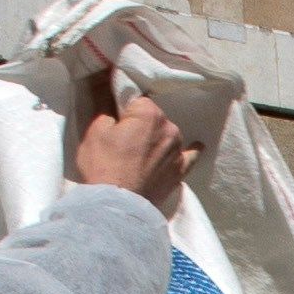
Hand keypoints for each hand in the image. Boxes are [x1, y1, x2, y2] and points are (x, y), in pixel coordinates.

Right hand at [71, 87, 196, 205]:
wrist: (116, 205)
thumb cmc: (103, 166)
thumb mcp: (96, 130)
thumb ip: (106, 105)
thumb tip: (107, 88)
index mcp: (149, 113)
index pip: (136, 102)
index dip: (124, 113)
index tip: (115, 124)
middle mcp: (170, 128)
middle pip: (153, 118)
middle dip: (140, 127)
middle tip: (123, 145)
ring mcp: (178, 150)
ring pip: (166, 135)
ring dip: (156, 140)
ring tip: (139, 157)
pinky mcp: (180, 170)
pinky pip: (190, 156)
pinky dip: (192, 151)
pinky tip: (198, 146)